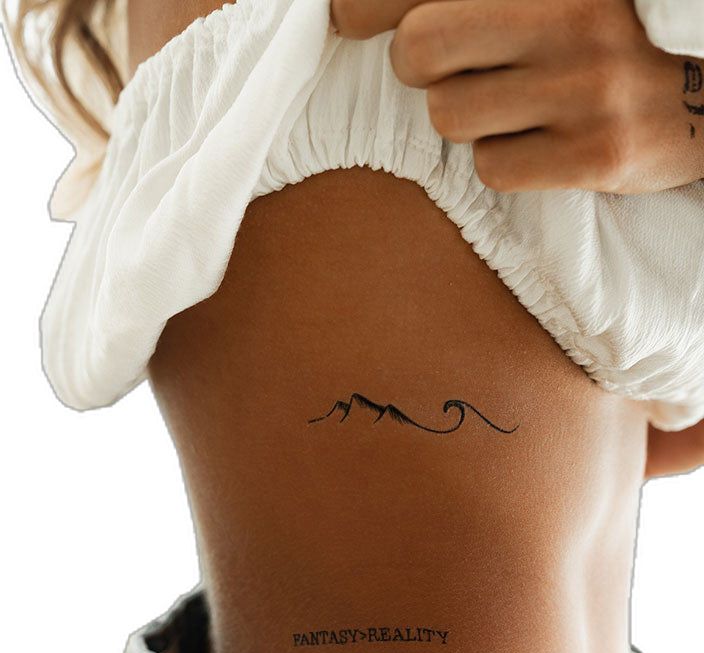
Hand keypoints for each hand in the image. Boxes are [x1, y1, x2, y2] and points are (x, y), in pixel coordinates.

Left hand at [330, 0, 703, 192]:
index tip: (346, 19)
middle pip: (418, 49)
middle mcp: (572, 10)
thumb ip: (464, 0)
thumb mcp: (543, 2)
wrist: (702, 96)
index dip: (363, 5)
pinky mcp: (596, 153)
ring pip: (450, 117)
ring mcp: (586, 84)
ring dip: (470, 120)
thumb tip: (347, 8)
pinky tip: (544, 143)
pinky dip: (505, 162)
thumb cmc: (598, 43)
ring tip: (520, 106)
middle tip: (454, 70)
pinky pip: (492, 168)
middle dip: (421, 67)